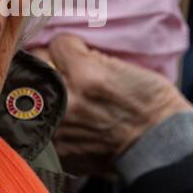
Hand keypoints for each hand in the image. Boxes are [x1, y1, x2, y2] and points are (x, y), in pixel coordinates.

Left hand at [45, 35, 191, 176]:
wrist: (160, 147)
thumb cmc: (150, 103)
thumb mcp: (123, 66)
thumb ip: (88, 58)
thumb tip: (63, 51)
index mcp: (86, 75)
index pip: (57, 43)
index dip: (71, 46)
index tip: (78, 52)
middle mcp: (67, 101)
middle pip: (38, 66)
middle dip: (52, 64)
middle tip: (67, 71)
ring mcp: (59, 128)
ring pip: (33, 94)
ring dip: (46, 91)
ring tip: (66, 97)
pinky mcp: (57, 149)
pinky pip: (40, 122)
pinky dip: (50, 119)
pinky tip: (70, 121)